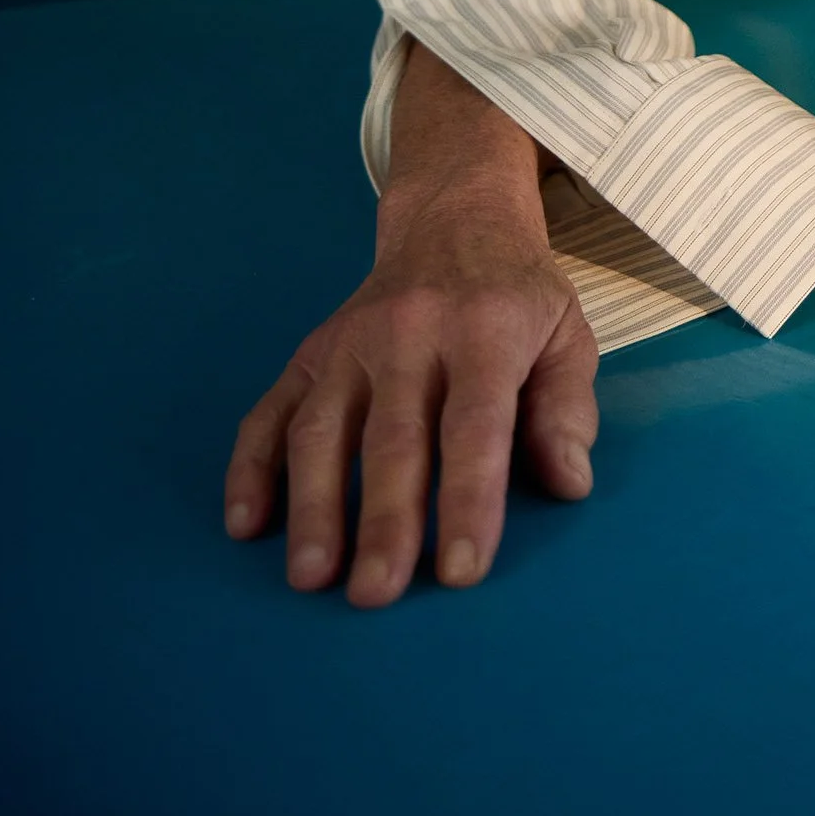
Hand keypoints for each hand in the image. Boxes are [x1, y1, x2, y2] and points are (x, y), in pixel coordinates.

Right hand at [224, 48, 598, 607]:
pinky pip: (270, 411)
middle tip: (374, 596)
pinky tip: (245, 523)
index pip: (475, 426)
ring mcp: (351, 343)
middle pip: (393, 437)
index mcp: (485, 331)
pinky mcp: (310, 353)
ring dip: (313, 505)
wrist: (455, 219)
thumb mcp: (566, 333)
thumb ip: (567, 409)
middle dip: (383, 521)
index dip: (468, 499)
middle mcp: (410, 333)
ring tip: (311, 576)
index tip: (460, 571)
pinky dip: (250, 468)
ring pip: (323, 429)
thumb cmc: (516, 296)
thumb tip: (568, 483)